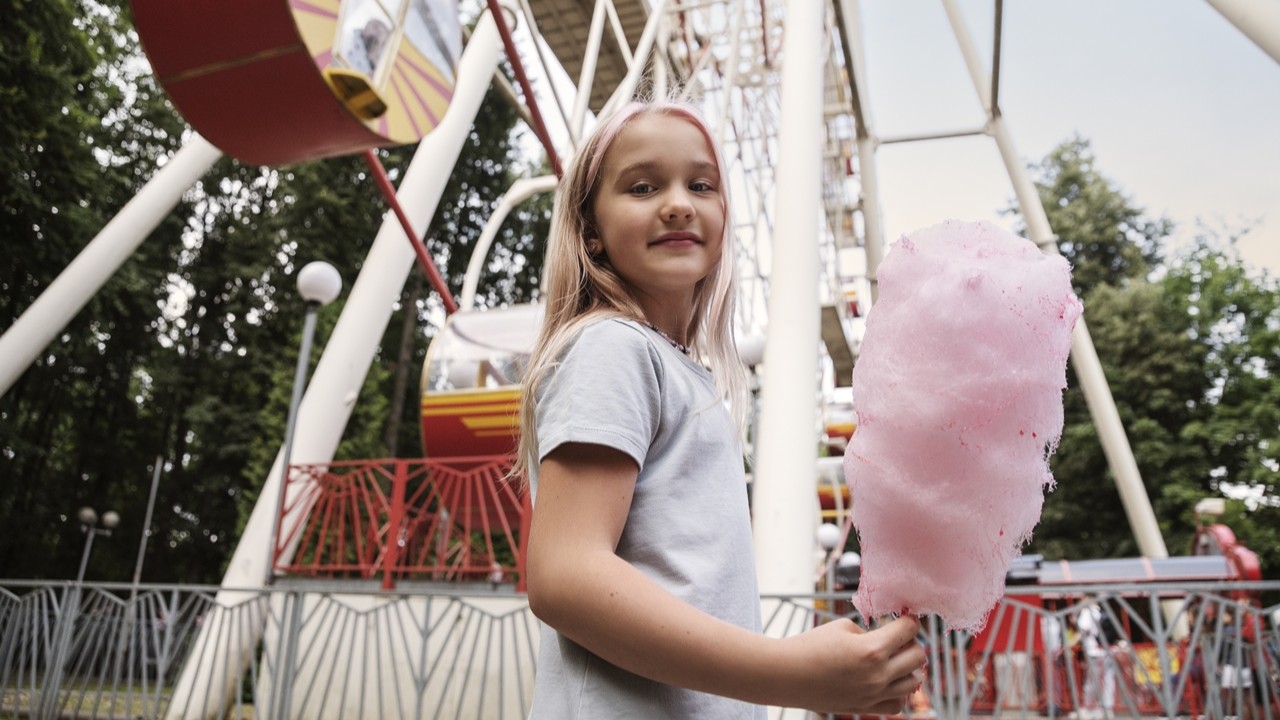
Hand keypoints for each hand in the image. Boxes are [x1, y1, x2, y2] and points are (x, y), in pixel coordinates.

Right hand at [777, 615, 925, 714]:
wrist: (786, 674)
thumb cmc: (810, 645)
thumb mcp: (842, 627)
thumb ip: (870, 633)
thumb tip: (886, 639)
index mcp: (872, 650)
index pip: (909, 631)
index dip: (910, 619)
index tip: (906, 616)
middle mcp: (878, 675)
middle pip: (918, 656)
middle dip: (911, 641)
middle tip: (897, 636)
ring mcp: (873, 695)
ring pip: (914, 681)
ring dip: (909, 666)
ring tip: (894, 658)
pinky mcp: (865, 707)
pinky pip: (898, 703)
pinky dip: (899, 691)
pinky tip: (887, 680)